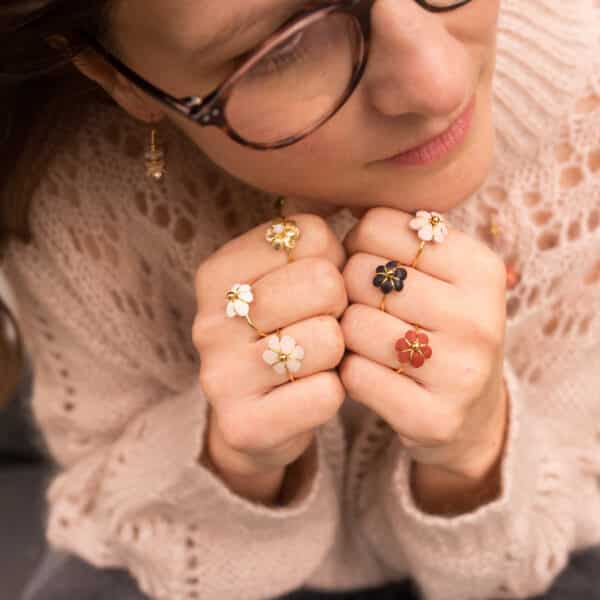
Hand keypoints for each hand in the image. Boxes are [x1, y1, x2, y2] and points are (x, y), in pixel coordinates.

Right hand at [192, 214, 347, 482]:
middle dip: (339, 303)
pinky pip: (327, 393)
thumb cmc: (284, 332)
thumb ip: (312, 239)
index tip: (316, 281)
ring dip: (337, 352)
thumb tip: (350, 209)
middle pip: (322, 282)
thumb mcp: (287, 277)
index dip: (333, 258)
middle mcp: (208, 321)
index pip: (309, 235)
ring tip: (315, 359)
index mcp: (218, 272)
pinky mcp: (243, 425)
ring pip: (327, 340)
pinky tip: (310, 393)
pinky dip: (333, 393)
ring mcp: (220, 376)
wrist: (257, 414)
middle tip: (324, 321)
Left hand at [339, 207, 507, 479]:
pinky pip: (353, 375)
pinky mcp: (434, 417)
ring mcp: (461, 372)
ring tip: (367, 341)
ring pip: (352, 325)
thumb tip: (341, 199)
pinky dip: (348, 371)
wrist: (470, 410)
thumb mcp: (441, 273)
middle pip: (360, 274)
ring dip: (346, 333)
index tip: (370, 263)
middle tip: (365, 306)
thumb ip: (399, 234)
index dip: (357, 243)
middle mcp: (479, 317)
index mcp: (481, 268)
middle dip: (348, 290)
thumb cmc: (441, 327)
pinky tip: (369, 372)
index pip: (378, 225)